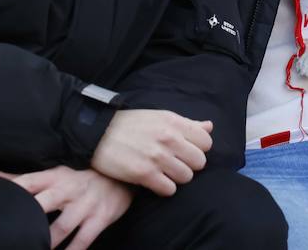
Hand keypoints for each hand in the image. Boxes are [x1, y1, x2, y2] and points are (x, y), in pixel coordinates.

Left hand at [0, 166, 132, 249]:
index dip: (12, 192)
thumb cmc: (81, 178)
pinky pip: (82, 241)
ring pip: (61, 228)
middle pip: (43, 203)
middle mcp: (69, 189)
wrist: (122, 177)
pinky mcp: (100, 219)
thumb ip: (27, 178)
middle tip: (11, 236)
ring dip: (46, 243)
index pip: (28, 182)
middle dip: (29, 218)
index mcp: (55, 177)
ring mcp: (85, 205)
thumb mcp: (57, 174)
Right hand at [91, 109, 212, 195]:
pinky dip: (164, 188)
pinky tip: (155, 181)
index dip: (198, 149)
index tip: (186, 152)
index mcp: (174, 122)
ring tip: (164, 172)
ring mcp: (157, 156)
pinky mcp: (144, 173)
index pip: (206, 142)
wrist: (97, 133)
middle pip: (199, 162)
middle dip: (189, 165)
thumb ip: (187, 124)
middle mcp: (169, 138)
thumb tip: (209, 127)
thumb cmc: (131, 124)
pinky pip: (169, 189)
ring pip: (186, 177)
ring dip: (176, 178)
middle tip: (175, 164)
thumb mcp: (160, 117)